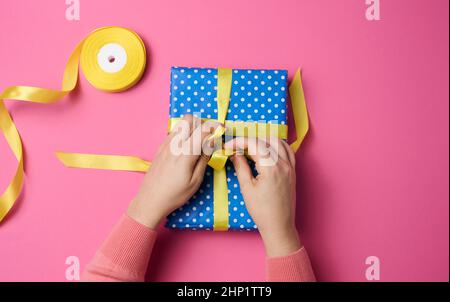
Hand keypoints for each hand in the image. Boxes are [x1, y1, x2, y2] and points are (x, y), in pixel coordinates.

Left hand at [127, 115, 217, 228]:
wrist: (150, 200)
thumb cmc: (175, 194)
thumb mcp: (195, 181)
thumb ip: (204, 159)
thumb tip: (211, 144)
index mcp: (185, 153)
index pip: (203, 130)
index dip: (216, 127)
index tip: (223, 130)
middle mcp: (174, 144)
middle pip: (190, 120)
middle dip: (203, 124)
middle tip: (209, 136)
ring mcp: (165, 144)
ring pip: (181, 123)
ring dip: (193, 127)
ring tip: (198, 141)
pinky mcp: (160, 147)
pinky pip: (174, 131)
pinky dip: (184, 133)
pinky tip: (186, 147)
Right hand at [225, 137, 300, 256]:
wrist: (279, 225)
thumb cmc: (261, 211)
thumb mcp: (246, 188)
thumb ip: (241, 167)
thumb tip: (234, 153)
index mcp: (271, 168)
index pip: (254, 144)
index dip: (239, 142)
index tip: (229, 145)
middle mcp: (283, 164)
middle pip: (265, 141)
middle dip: (249, 141)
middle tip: (236, 148)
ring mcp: (290, 167)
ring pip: (278, 142)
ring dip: (263, 140)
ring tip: (251, 148)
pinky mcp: (293, 171)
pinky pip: (288, 150)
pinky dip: (277, 145)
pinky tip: (267, 150)